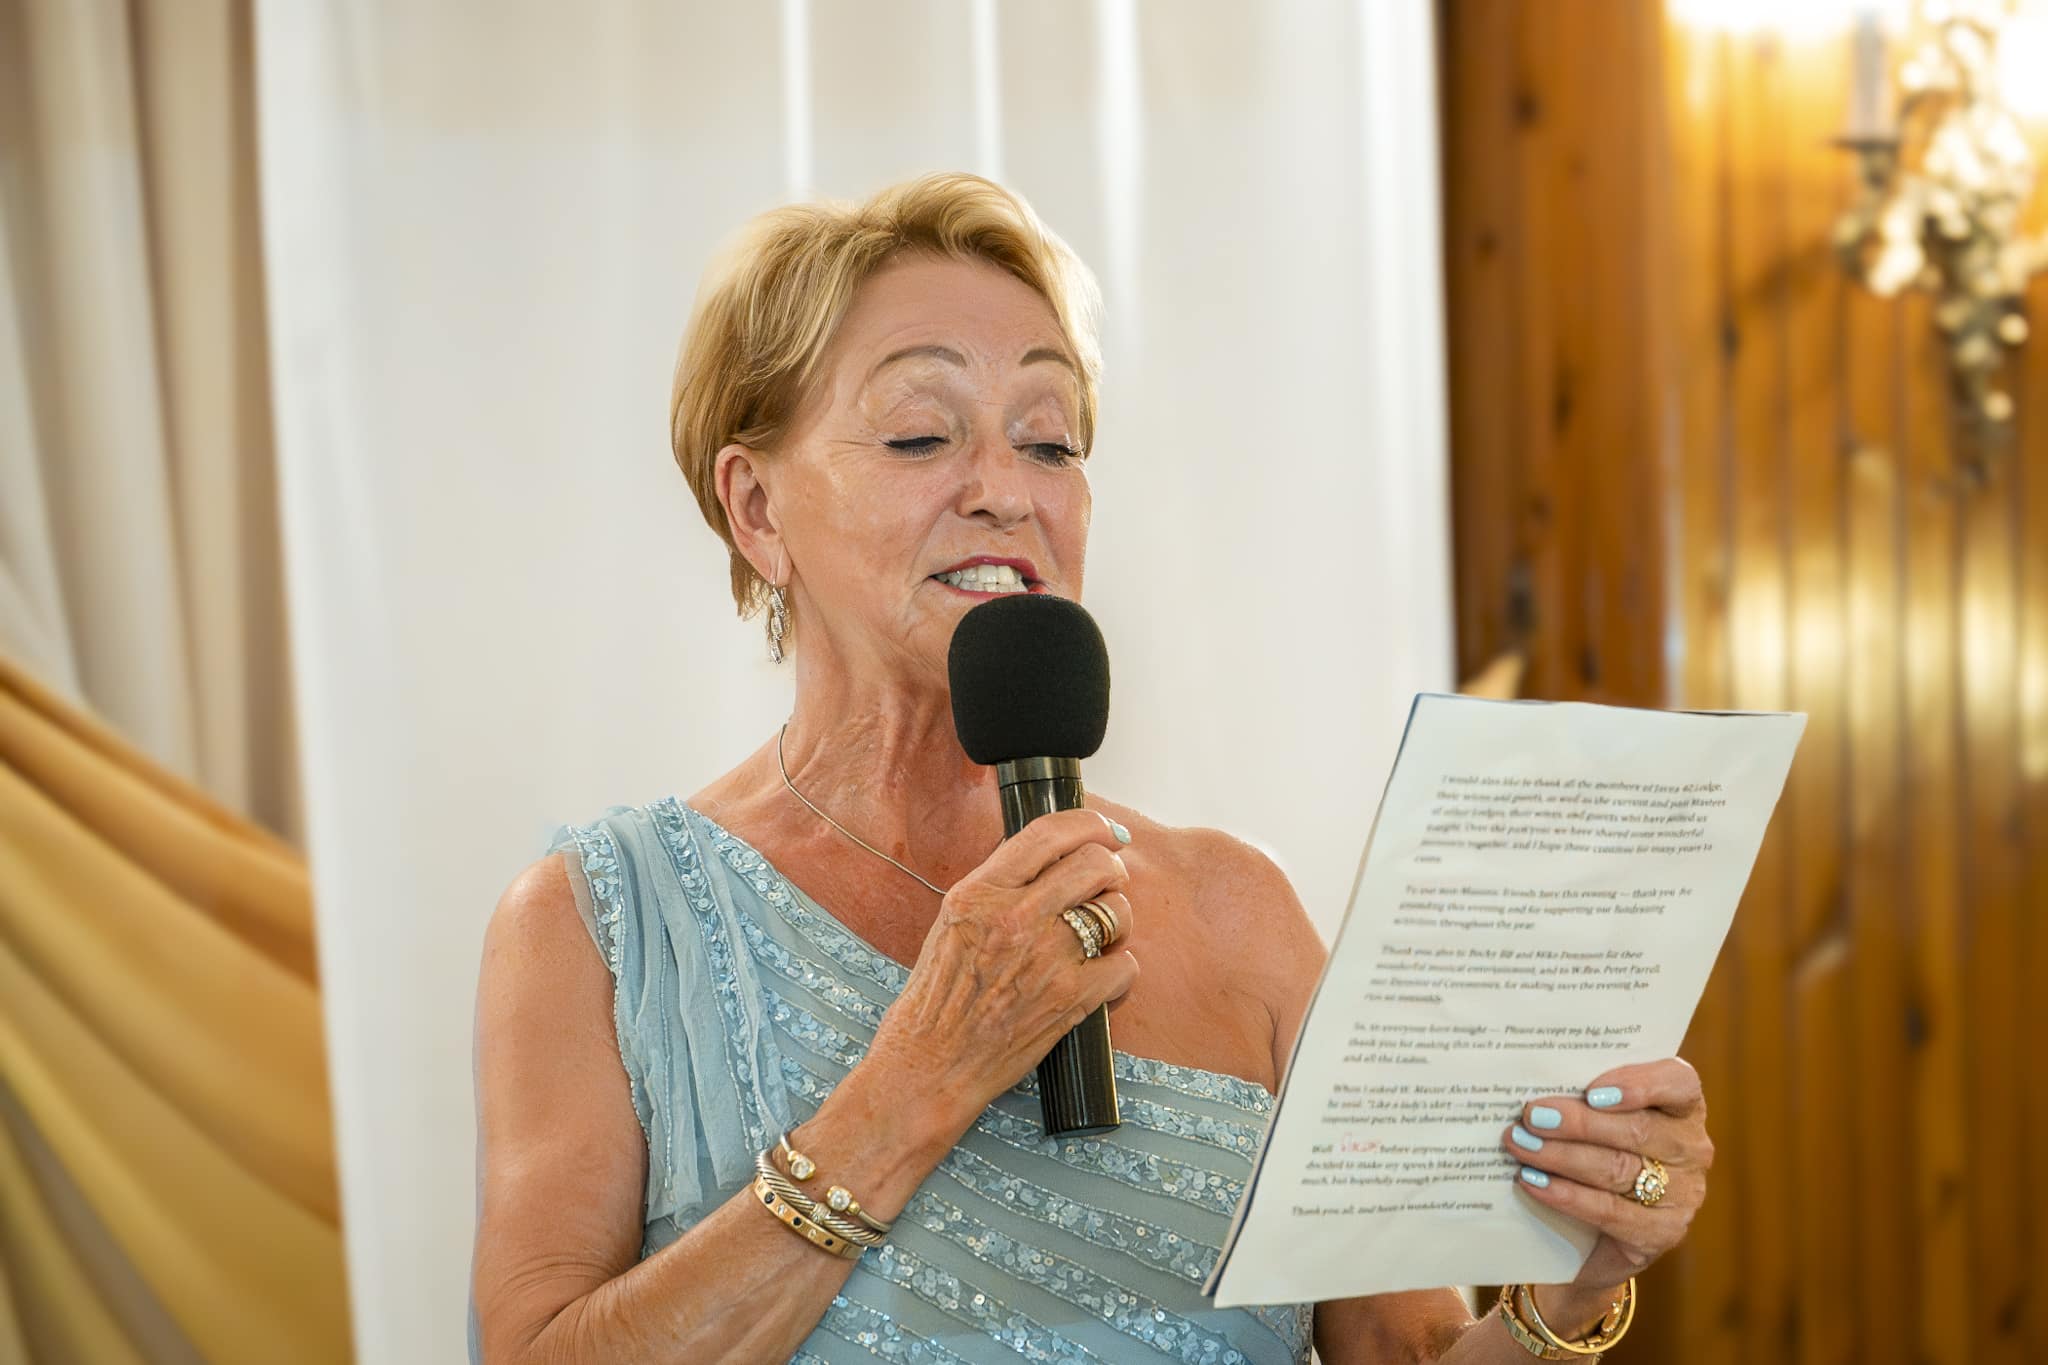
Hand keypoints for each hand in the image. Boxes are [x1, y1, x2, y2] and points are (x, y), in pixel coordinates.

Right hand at [863, 808, 1137, 1137]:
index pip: (1048, 833)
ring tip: (1102, 935)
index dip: (1090, 824)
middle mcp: (1015, 917)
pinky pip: (1125, 966)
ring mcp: (1046, 959)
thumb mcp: (952, 921)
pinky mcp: (1070, 1000)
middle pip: (1095, 865)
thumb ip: (998, 886)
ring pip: (1117, 912)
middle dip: (1111, 869)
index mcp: (980, 892)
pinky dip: (1120, 970)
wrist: (930, 1065)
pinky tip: (1102, 977)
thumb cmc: (938, 997)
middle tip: (1108, 884)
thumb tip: (1050, 857)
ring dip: (1117, 920)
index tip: (1105, 831)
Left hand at [1500, 1058, 1711, 1291]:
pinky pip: (1610, 1211)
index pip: (1678, 1083)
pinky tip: (1533, 1182)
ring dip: (1562, 1156)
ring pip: (1618, 1168)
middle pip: (1637, 1129)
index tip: (1593, 1090)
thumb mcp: (1598, 1117)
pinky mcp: (1663, 1232)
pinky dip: (1567, 1195)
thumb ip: (1582, 1096)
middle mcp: (1690, 1147)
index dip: (1641, 1084)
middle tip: (1532, 1116)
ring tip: (1521, 1145)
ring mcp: (1683, 1193)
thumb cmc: (1595, 1149)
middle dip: (1578, 1123)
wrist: (1597, 1233)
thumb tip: (1533, 1079)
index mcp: (1681, 1106)